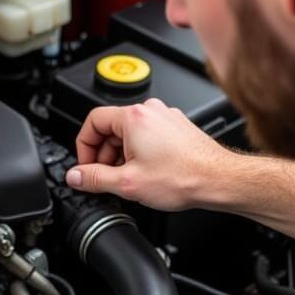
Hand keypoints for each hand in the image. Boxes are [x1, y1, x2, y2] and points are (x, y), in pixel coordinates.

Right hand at [66, 98, 237, 210]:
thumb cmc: (184, 177)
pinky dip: (140, 154)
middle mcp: (150, 111)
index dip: (84, 146)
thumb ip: (94, 178)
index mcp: (133, 117)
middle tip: (105, 178)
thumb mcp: (127, 183)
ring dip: (121, 156)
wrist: (218, 180)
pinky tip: (146, 174)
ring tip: (129, 179)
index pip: (92, 121)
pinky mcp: (177, 128)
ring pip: (129, 134)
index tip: (86, 166)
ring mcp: (165, 118)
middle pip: (111, 128)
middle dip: (103, 155)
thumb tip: (75, 177)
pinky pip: (147, 136)